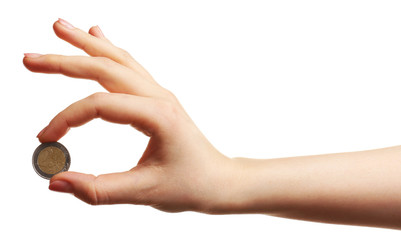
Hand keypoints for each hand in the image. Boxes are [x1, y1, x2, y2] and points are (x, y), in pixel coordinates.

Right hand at [23, 19, 235, 212]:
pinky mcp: (157, 98)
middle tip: (29, 58)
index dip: (67, 118)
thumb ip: (99, 190)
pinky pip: (130, 67)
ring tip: (60, 27)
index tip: (46, 139)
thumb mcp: (145, 193)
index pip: (100, 105)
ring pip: (118, 60)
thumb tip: (56, 182)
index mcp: (157, 116)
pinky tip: (98, 36)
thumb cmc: (191, 186)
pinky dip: (110, 51)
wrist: (219, 180)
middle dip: (65, 62)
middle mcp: (158, 97)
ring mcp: (159, 94)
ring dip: (87, 44)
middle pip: (105, 68)